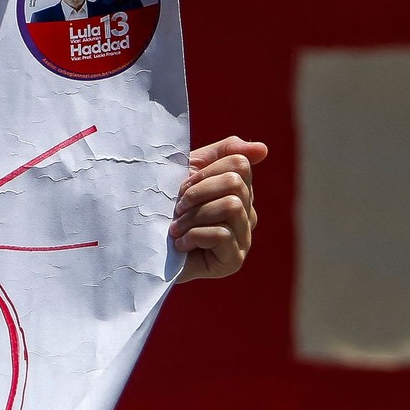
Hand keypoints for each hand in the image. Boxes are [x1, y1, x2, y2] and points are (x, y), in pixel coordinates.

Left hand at [171, 135, 264, 282]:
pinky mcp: (234, 260)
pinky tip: (181, 244)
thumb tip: (263, 149)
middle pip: (235, 183)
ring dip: (195, 215)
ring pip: (232, 206)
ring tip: (176, 228)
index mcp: (239, 190)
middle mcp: (247, 213)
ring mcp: (244, 238)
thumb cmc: (165, 203)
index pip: (239, 163)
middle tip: (178, 208)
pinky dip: (194, 236)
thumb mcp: (190, 169)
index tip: (183, 187)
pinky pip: (222, 234)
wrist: (146, 244)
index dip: (205, 172)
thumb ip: (223, 153)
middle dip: (198, 193)